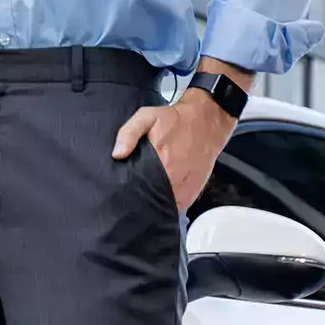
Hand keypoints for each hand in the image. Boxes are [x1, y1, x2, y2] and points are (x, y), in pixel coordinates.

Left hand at [112, 90, 238, 212]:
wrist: (207, 123)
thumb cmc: (176, 120)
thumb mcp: (147, 117)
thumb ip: (129, 133)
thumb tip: (117, 154)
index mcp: (159, 164)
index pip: (137, 189)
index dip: (128, 192)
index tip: (122, 192)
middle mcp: (172, 180)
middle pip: (149, 201)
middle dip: (139, 200)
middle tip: (132, 195)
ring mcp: (183, 189)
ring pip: (163, 207)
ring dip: (154, 206)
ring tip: (146, 198)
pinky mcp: (192, 193)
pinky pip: (177, 208)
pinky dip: (169, 206)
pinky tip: (161, 198)